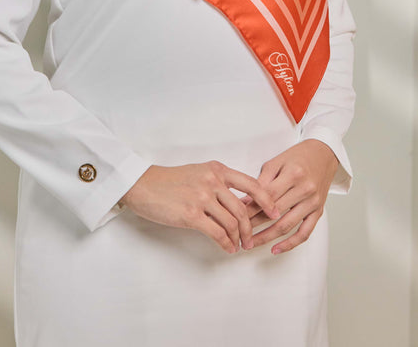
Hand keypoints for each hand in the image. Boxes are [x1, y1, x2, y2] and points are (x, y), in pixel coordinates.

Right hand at [120, 161, 279, 254]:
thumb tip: (238, 202)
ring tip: (239, 246)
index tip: (275, 211)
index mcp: (216, 169)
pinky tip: (227, 248)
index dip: (266, 200)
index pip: (251, 184)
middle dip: (250, 228)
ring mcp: (202, 197)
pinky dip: (226, 243)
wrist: (142, 184)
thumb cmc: (169, 180)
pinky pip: (217, 233)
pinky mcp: (191, 214)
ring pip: (231, 223)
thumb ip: (218, 182)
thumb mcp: (198, 172)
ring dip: (238, 239)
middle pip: (242, 209)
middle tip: (251, 240)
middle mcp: (212, 181)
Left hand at [246, 139, 338, 254]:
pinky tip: (275, 249)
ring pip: (286, 225)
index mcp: (292, 174)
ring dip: (267, 237)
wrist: (323, 154)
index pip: (266, 196)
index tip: (235, 216)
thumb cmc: (297, 157)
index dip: (249, 208)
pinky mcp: (318, 211)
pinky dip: (290, 244)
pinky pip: (304, 233)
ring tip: (251, 244)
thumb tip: (244, 201)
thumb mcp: (277, 162)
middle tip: (238, 232)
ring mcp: (313, 202)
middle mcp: (304, 189)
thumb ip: (261, 182)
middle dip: (254, 224)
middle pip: (274, 212)